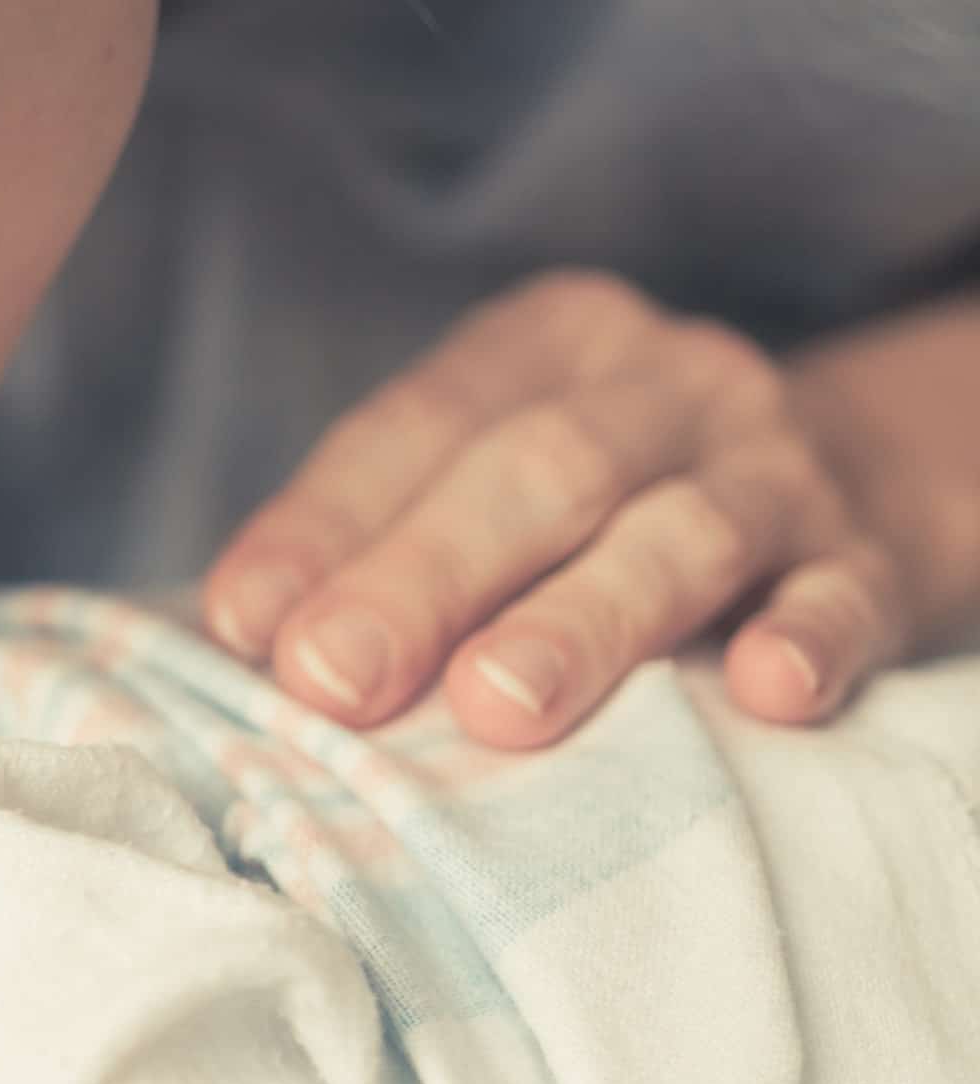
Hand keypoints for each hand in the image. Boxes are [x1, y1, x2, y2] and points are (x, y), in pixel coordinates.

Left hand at [200, 270, 915, 746]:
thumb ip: (383, 539)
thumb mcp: (496, 477)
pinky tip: (766, 691)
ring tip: (497, 704)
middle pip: (538, 471)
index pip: (417, 425)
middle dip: (425, 579)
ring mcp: (780, 466)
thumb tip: (241, 645)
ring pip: (680, 534)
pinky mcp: (874, 555)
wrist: (861, 482)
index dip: (325, 526)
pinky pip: (843, 593)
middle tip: (336, 681)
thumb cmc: (609, 507)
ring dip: (584, 621)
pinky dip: (808, 637)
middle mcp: (664, 385)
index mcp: (546, 347)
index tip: (246, 627)